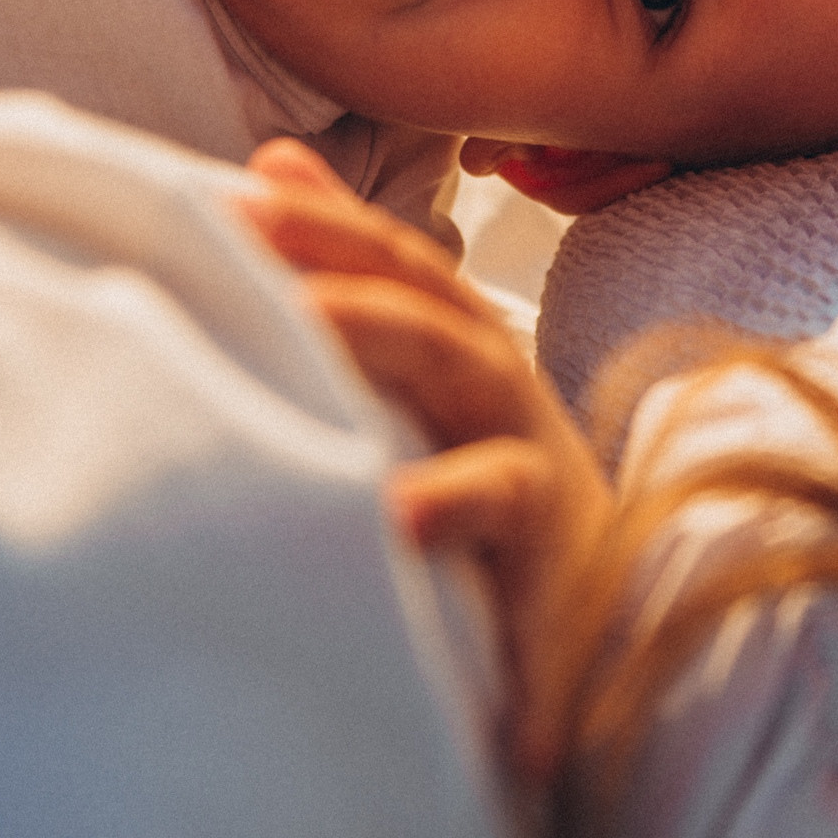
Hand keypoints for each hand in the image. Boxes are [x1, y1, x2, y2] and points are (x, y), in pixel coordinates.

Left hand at [240, 139, 612, 776]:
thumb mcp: (418, 351)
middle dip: (368, 317)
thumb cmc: (479, 448)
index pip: (396, 270)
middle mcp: (508, 400)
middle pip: (444, 344)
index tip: (234, 203)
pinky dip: (531, 669)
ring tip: (397, 511)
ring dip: (458, 492)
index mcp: (461, 341)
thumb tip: (273, 163)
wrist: (602, 569)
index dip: (325, 231)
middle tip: (286, 305)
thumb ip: (354, 264)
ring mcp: (543, 492)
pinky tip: (481, 674)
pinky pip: (547, 627)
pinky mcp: (563, 590)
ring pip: (505, 475)